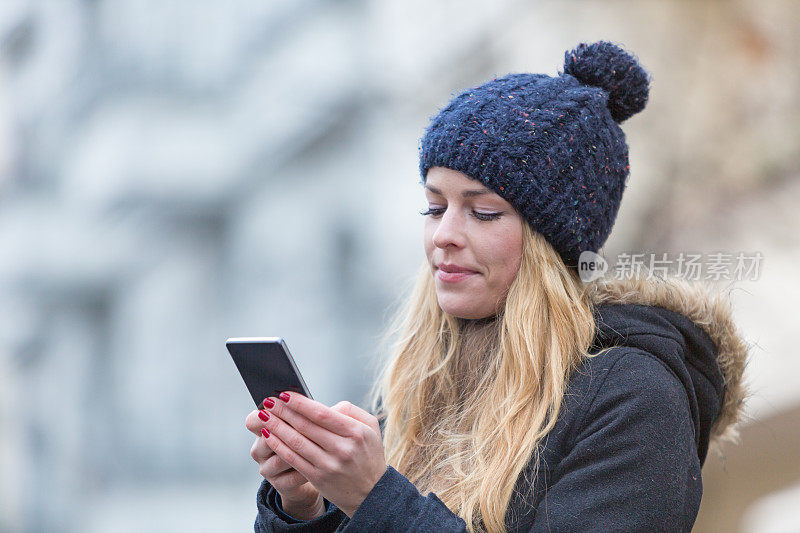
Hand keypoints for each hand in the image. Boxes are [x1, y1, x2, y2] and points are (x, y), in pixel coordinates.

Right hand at [247, 405, 322, 518]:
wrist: (311, 472)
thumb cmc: (309, 439)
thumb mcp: (306, 423)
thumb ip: (308, 413)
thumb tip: (322, 405)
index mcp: (262, 429)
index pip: (253, 420)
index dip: (267, 414)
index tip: (284, 404)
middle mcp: (259, 449)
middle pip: (266, 438)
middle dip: (287, 431)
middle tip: (307, 425)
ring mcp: (266, 468)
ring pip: (279, 459)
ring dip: (297, 452)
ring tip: (315, 447)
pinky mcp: (278, 484)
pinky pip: (289, 478)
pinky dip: (303, 471)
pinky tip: (316, 465)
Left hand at [260, 392, 386, 517]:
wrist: (372, 493)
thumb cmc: (369, 454)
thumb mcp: (371, 428)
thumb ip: (349, 411)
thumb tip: (322, 406)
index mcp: (356, 432)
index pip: (322, 414)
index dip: (300, 403)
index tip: (284, 394)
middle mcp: (342, 449)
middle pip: (305, 426)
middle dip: (283, 412)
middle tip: (268, 401)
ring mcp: (329, 465)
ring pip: (296, 442)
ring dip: (276, 428)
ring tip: (264, 416)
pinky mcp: (318, 478)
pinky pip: (294, 459)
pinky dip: (279, 446)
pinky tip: (268, 436)